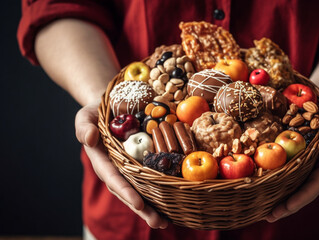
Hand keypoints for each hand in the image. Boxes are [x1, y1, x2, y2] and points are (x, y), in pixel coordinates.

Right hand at [75, 102, 167, 228]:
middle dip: (143, 209)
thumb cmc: (96, 113)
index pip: (114, 179)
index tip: (138, 204)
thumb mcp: (85, 116)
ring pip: (141, 190)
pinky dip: (161, 191)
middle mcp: (116, 169)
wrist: (110, 108)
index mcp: (102, 161)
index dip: (126, 192)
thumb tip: (90, 139)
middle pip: (129, 192)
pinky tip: (174, 203)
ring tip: (167, 221)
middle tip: (158, 222)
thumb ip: (84, 127)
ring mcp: (129, 169)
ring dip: (153, 207)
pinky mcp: (141, 164)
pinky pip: (150, 179)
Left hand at [266, 98, 318, 221]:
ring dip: (275, 196)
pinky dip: (271, 179)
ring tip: (260, 209)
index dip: (302, 197)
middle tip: (268, 216)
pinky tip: (257, 184)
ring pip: (289, 184)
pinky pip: (283, 170)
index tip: (288, 206)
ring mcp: (304, 165)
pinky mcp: (294, 158)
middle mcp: (316, 169)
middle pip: (300, 191)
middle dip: (285, 205)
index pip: (315, 185)